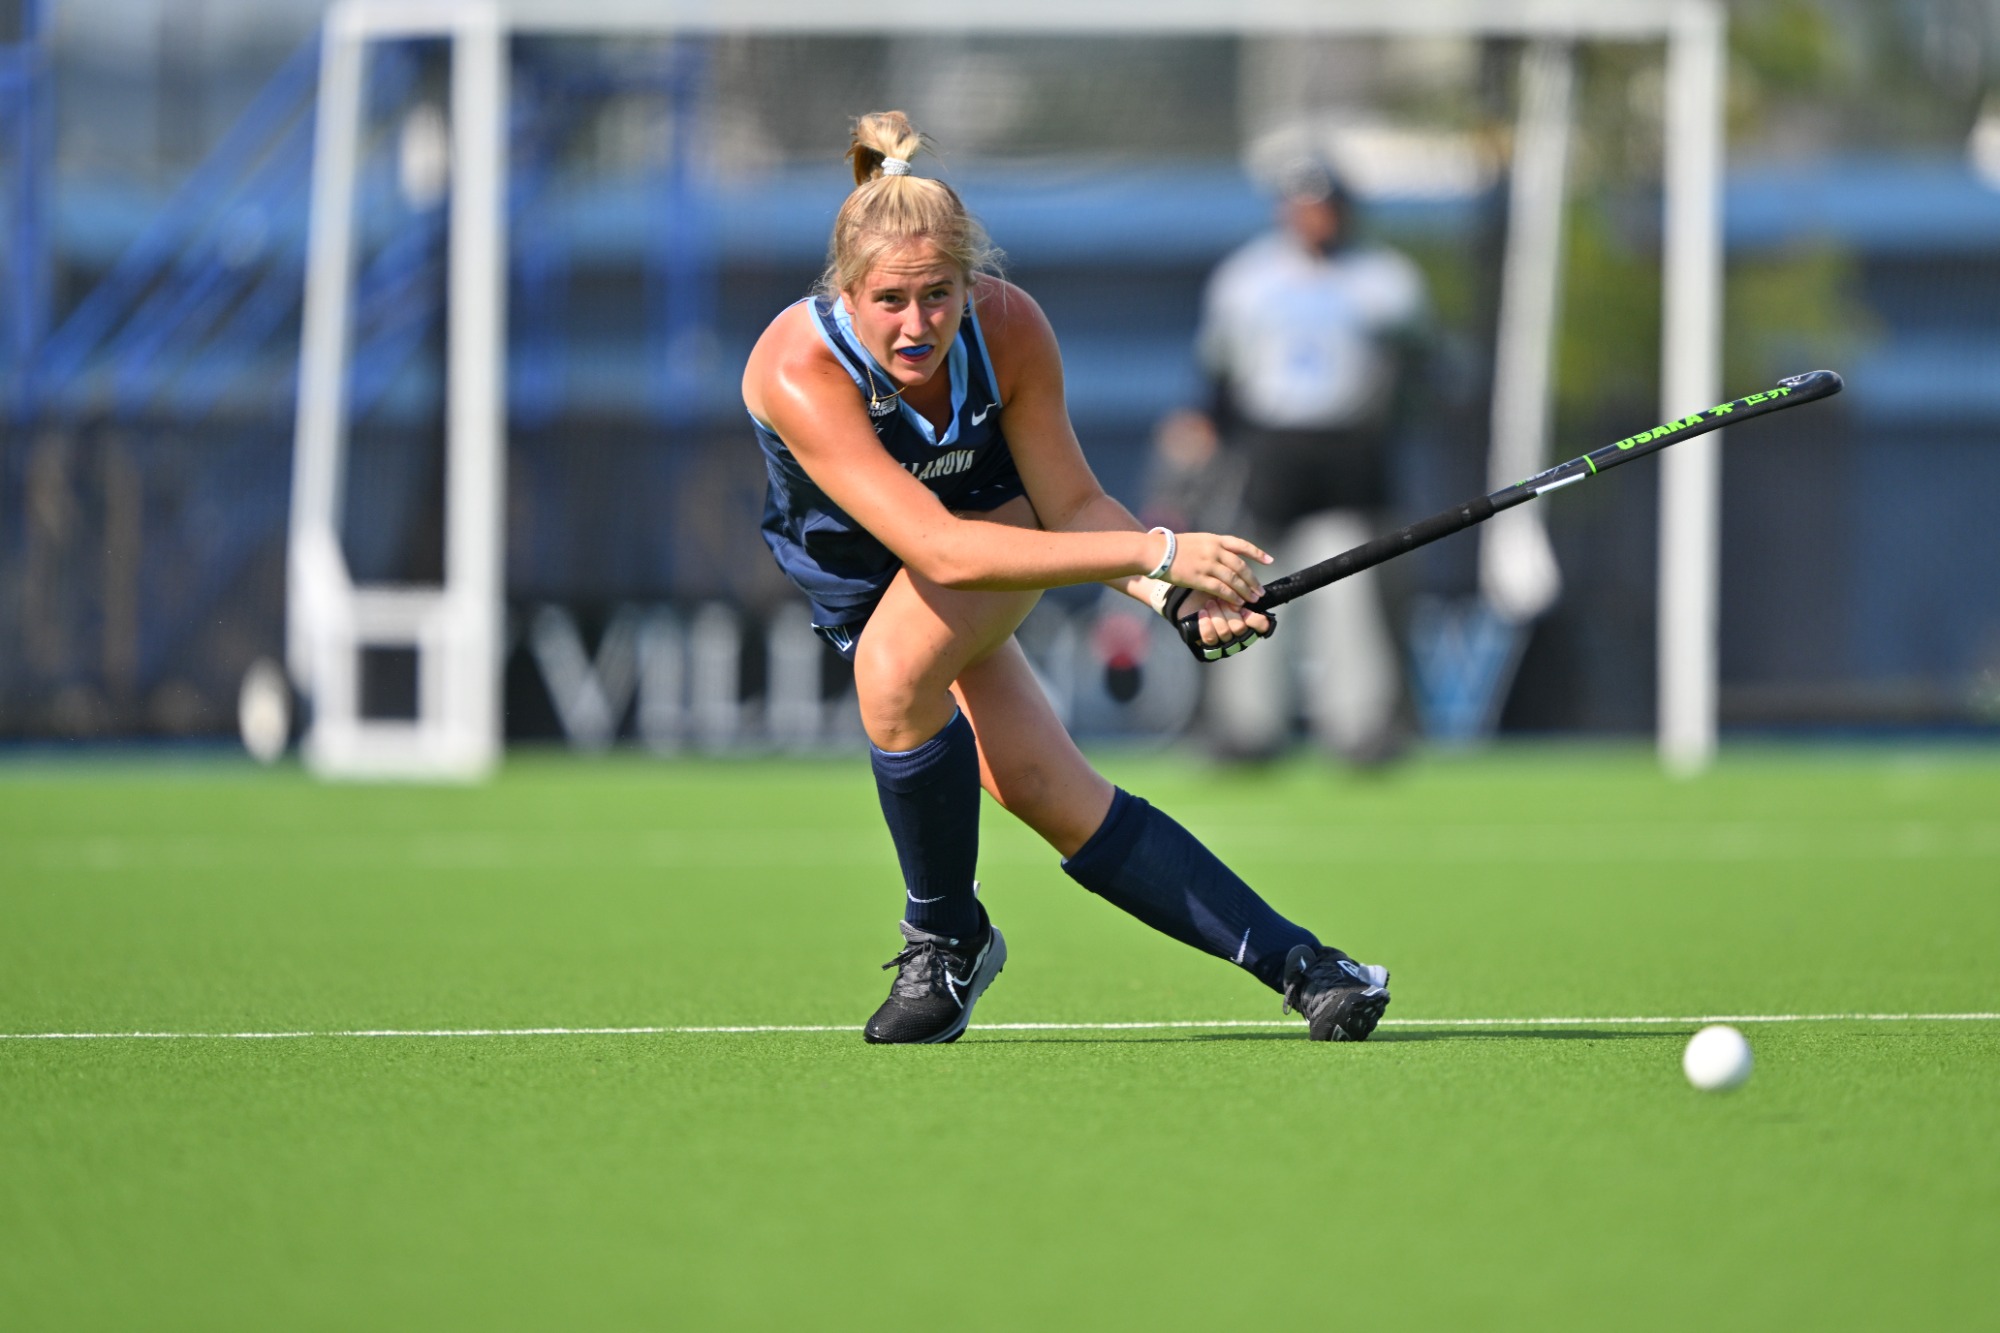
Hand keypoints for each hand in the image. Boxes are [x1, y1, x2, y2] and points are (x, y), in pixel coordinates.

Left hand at [1158, 584, 1278, 661]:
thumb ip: (1241, 592)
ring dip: (1217, 614)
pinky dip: (1206, 624)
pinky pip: (1210, 638)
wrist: (1191, 598)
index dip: (1255, 617)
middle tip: (1221, 598)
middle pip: (1240, 628)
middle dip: (1229, 611)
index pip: (1262, 626)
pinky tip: (1202, 612)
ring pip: (1225, 632)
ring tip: (1210, 602)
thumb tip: (1249, 593)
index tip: (1244, 605)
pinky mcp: (1209, 644)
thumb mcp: (1230, 589)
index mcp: (1250, 621)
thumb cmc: (1215, 592)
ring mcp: (1224, 642)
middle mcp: (1240, 635)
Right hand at [1160, 531, 1271, 607]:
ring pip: (1233, 579)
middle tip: (1260, 591)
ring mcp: (1207, 564)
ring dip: (1245, 591)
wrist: (1155, 552)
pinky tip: (1237, 603)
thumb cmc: (1171, 547)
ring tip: (1252, 600)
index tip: (1269, 561)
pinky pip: (1221, 589)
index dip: (1257, 553)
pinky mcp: (1199, 578)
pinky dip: (1231, 597)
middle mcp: (1214, 551)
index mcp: (1214, 540)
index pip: (1241, 545)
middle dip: (1253, 580)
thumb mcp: (1196, 541)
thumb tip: (1223, 557)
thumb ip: (1211, 548)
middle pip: (1240, 566)